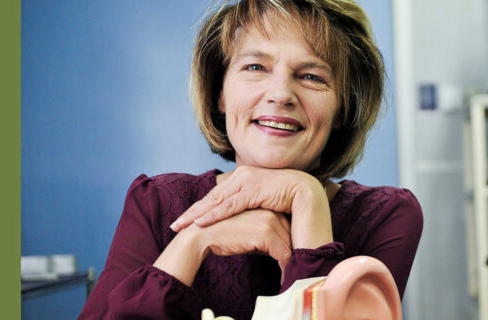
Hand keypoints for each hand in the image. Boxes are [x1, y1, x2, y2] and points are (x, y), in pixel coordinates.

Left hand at [170, 166, 324, 231]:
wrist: (314, 198)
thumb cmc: (293, 207)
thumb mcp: (267, 207)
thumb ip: (252, 209)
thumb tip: (238, 222)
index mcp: (247, 176)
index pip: (219, 195)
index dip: (201, 208)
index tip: (185, 221)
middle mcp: (245, 174)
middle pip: (213, 196)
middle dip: (192, 211)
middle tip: (174, 225)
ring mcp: (250, 179)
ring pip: (218, 200)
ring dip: (197, 214)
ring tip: (180, 226)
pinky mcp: (256, 188)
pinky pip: (231, 205)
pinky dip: (214, 214)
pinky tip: (200, 223)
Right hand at [197, 209, 292, 271]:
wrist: (202, 236)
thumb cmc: (223, 236)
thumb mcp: (248, 232)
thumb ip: (265, 236)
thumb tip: (282, 251)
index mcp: (267, 207)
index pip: (288, 225)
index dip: (290, 242)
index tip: (292, 257)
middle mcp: (271, 211)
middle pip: (291, 234)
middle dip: (294, 251)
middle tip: (297, 267)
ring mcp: (269, 221)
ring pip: (290, 244)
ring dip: (291, 261)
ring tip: (293, 275)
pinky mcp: (266, 234)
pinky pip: (284, 254)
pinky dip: (286, 267)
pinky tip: (284, 278)